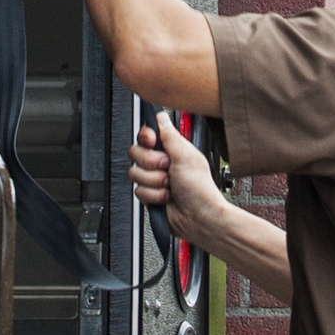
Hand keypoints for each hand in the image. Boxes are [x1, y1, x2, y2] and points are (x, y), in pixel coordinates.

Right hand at [130, 113, 219, 243]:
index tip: (151, 142)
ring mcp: (154, 179)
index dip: (146, 138)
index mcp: (171, 149)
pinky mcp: (149, 195)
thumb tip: (161, 117)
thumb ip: (170, 135)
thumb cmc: (199, 188)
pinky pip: (138, 191)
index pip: (147, 135)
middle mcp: (161, 163)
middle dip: (151, 163)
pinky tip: (166, 197)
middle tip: (167, 168)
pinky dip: (154, 195)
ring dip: (154, 182)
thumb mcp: (186, 156)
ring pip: (135, 173)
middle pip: (136, 153)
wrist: (198, 217)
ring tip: (170, 186)